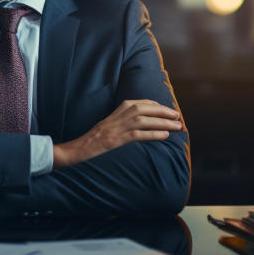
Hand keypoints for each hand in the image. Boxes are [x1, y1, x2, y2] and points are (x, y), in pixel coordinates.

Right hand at [53, 99, 181, 168]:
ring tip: (177, 126)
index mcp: (115, 112)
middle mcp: (117, 117)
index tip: (168, 109)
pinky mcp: (115, 140)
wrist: (75, 151)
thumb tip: (140, 124)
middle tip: (178, 116)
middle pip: (144, 109)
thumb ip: (122, 123)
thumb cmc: (92, 142)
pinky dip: (153, 134)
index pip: (139, 103)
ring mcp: (116, 128)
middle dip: (163, 112)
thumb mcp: (109, 127)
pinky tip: (165, 136)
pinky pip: (137, 135)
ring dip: (163, 122)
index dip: (156, 106)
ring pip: (144, 120)